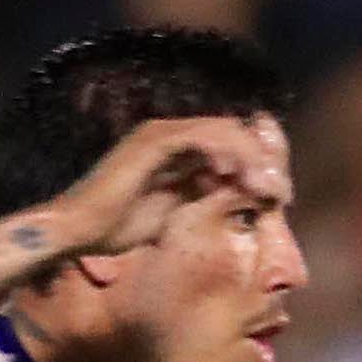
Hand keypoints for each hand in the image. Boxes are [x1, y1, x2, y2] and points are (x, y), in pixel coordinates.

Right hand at [49, 116, 284, 260]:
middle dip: (263, 162)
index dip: (261, 169)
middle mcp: (172, 138)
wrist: (79, 231)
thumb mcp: (179, 216)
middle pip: (234, 134)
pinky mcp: (150, 142)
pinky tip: (236, 175)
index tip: (281, 198)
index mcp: (181, 154)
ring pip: (222, 131)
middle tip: (282, 193)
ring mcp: (161, 136)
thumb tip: (248, 205)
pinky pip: (198, 137)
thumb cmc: (120, 228)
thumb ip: (209, 203)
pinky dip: (222, 152)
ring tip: (265, 187)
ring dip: (249, 158)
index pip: (233, 147)